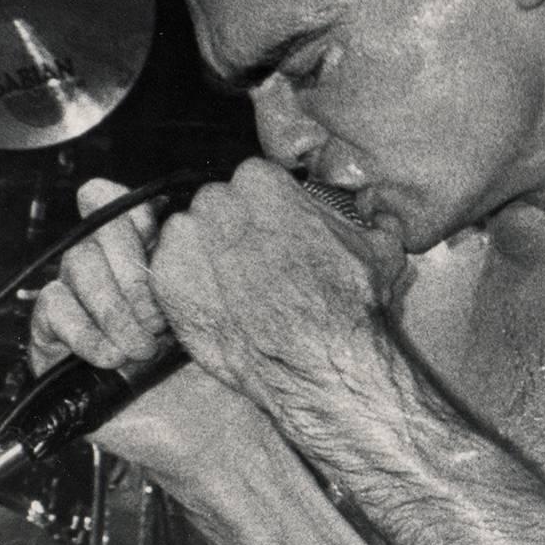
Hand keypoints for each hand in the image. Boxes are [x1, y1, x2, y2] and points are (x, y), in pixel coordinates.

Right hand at [28, 178, 268, 487]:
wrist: (209, 433)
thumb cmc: (220, 373)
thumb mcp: (212, 304)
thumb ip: (185, 254)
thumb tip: (170, 211)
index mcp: (144, 260)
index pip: (114, 206)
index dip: (130, 214)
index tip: (155, 233)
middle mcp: (108, 280)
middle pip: (94, 233)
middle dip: (132, 273)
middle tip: (160, 317)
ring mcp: (81, 311)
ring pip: (74, 268)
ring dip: (114, 307)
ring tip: (144, 346)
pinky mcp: (55, 345)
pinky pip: (51, 310)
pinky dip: (84, 330)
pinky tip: (113, 356)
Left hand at [151, 159, 406, 425]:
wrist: (318, 363)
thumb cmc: (347, 305)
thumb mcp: (378, 246)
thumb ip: (363, 219)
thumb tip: (377, 215)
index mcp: (261, 181)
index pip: (253, 182)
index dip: (266, 212)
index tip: (275, 236)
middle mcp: (217, 201)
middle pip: (217, 206)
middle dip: (233, 231)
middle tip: (257, 267)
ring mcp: (186, 240)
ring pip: (189, 235)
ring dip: (207, 255)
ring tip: (237, 291)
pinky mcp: (165, 280)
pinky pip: (167, 269)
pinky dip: (186, 285)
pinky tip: (218, 305)